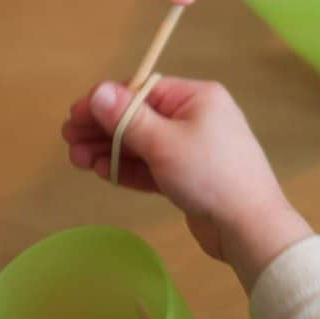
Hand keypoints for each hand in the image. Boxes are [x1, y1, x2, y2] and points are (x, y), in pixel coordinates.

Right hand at [63, 78, 310, 290]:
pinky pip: (155, 166)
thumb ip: (128, 117)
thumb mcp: (164, 143)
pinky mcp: (191, 176)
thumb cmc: (210, 175)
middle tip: (69, 141)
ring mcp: (194, 148)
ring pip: (145, 144)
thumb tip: (99, 90)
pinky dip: (131, 169)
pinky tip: (104, 171)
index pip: (143, 90)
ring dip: (112, 150)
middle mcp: (197, 117)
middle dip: (104, 129)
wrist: (250, 228)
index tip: (74, 115)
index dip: (106, 102)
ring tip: (78, 160)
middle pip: (141, 117)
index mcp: (197, 98)